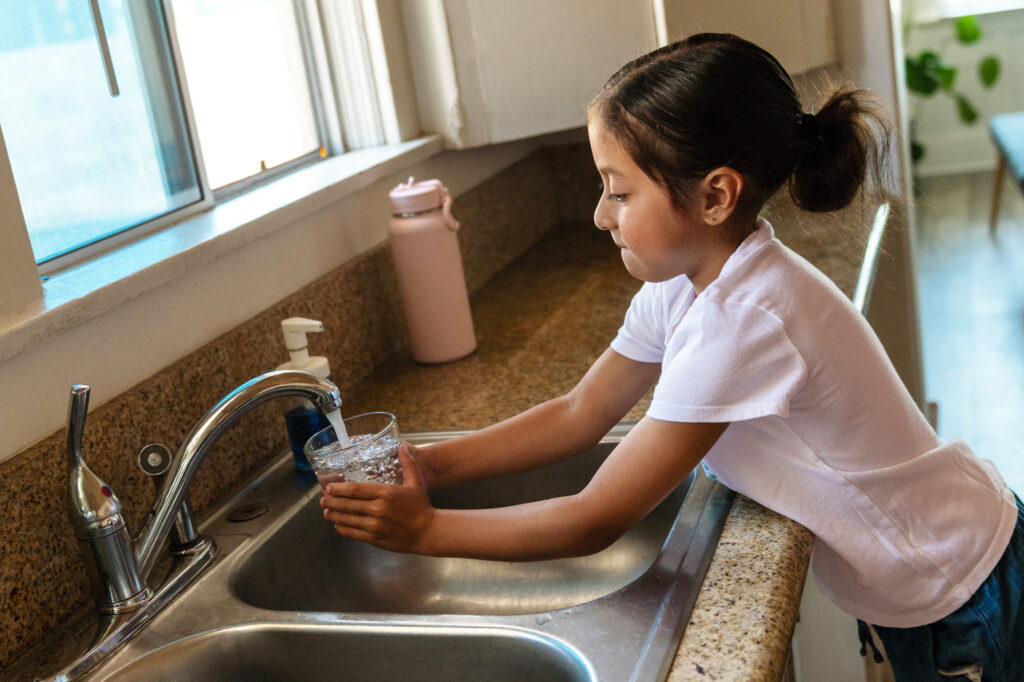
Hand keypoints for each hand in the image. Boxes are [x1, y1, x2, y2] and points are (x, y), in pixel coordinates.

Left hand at [320, 443, 435, 553]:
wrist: (428, 532)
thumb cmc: (421, 506)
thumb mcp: (416, 483)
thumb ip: (408, 464)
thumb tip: (402, 447)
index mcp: (386, 494)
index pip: (356, 490)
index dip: (339, 489)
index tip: (329, 487)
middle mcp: (378, 509)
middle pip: (347, 504)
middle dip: (332, 501)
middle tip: (322, 498)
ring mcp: (375, 526)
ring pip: (347, 519)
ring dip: (333, 514)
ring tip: (325, 510)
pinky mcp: (375, 539)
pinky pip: (353, 533)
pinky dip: (342, 528)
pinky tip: (337, 524)